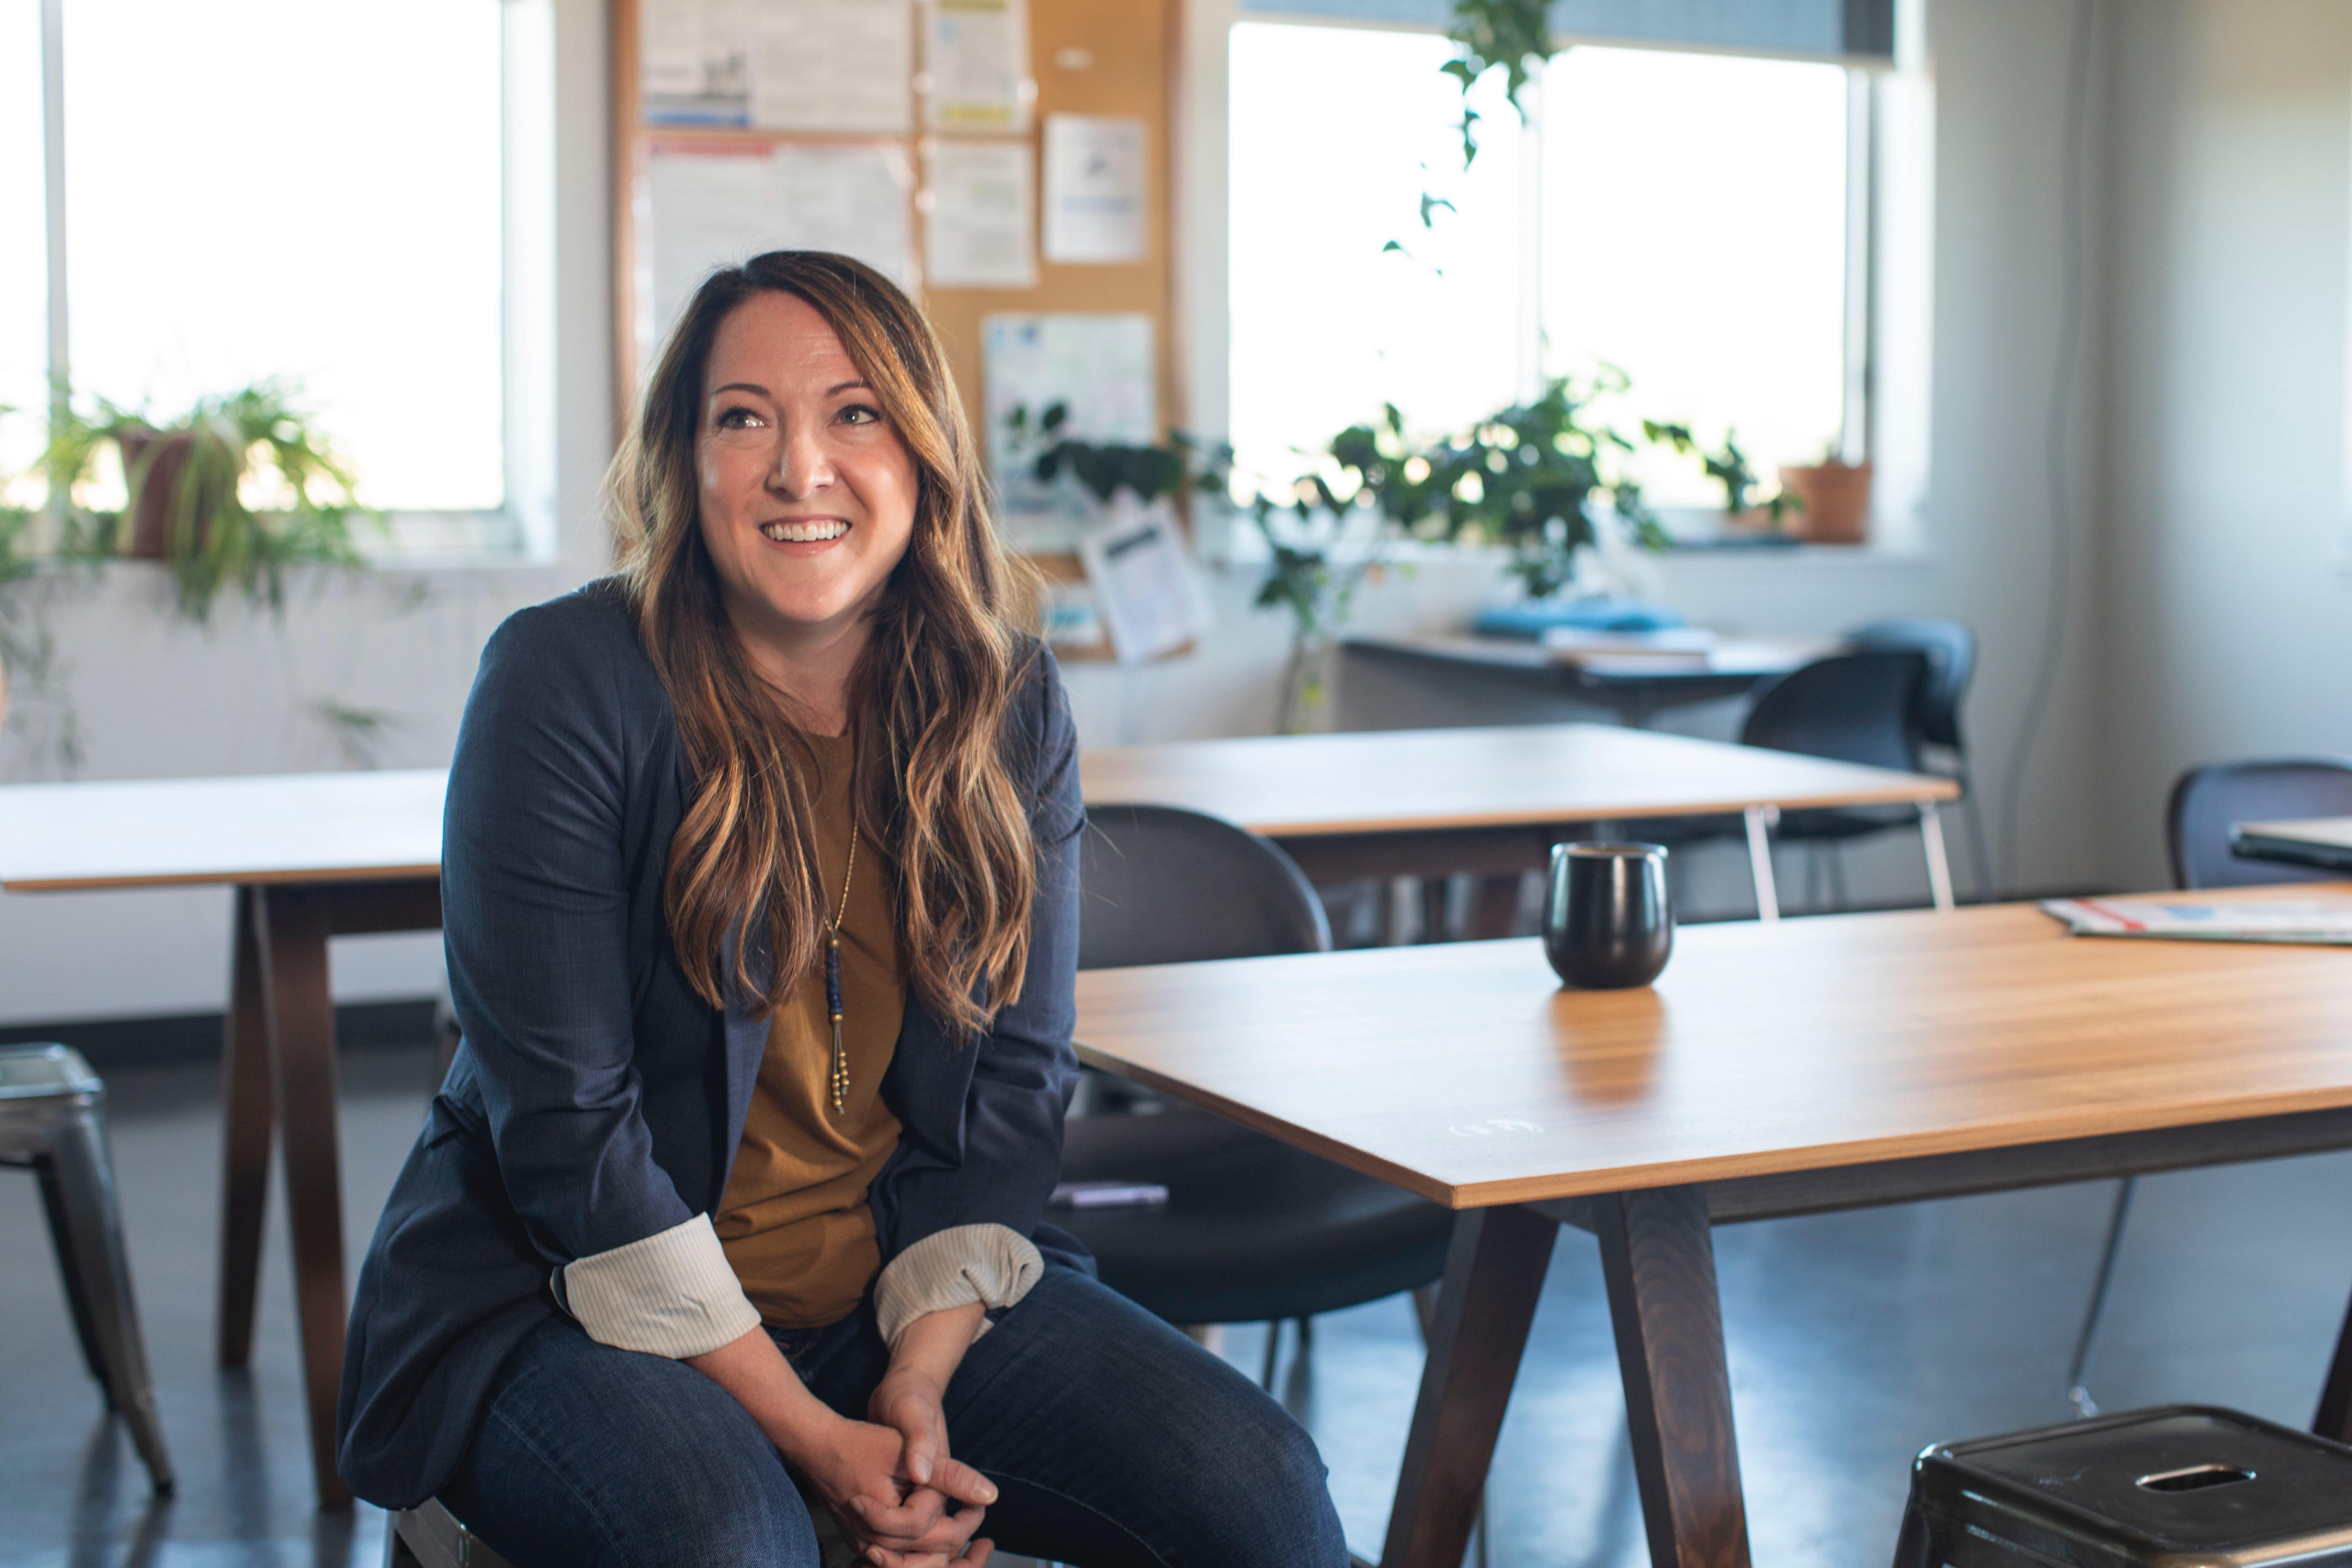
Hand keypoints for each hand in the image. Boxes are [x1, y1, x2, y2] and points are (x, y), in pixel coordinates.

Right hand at [797, 1409, 995, 1567]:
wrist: (819, 1446)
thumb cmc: (860, 1444)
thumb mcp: (908, 1452)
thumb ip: (949, 1474)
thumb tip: (990, 1496)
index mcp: (886, 1522)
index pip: (933, 1531)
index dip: (962, 1514)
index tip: (977, 1500)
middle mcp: (874, 1543)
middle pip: (929, 1554)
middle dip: (959, 1534)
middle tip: (977, 1511)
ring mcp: (867, 1546)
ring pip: (917, 1562)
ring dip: (944, 1546)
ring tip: (964, 1520)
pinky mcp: (865, 1542)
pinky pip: (900, 1559)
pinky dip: (923, 1551)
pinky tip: (938, 1531)